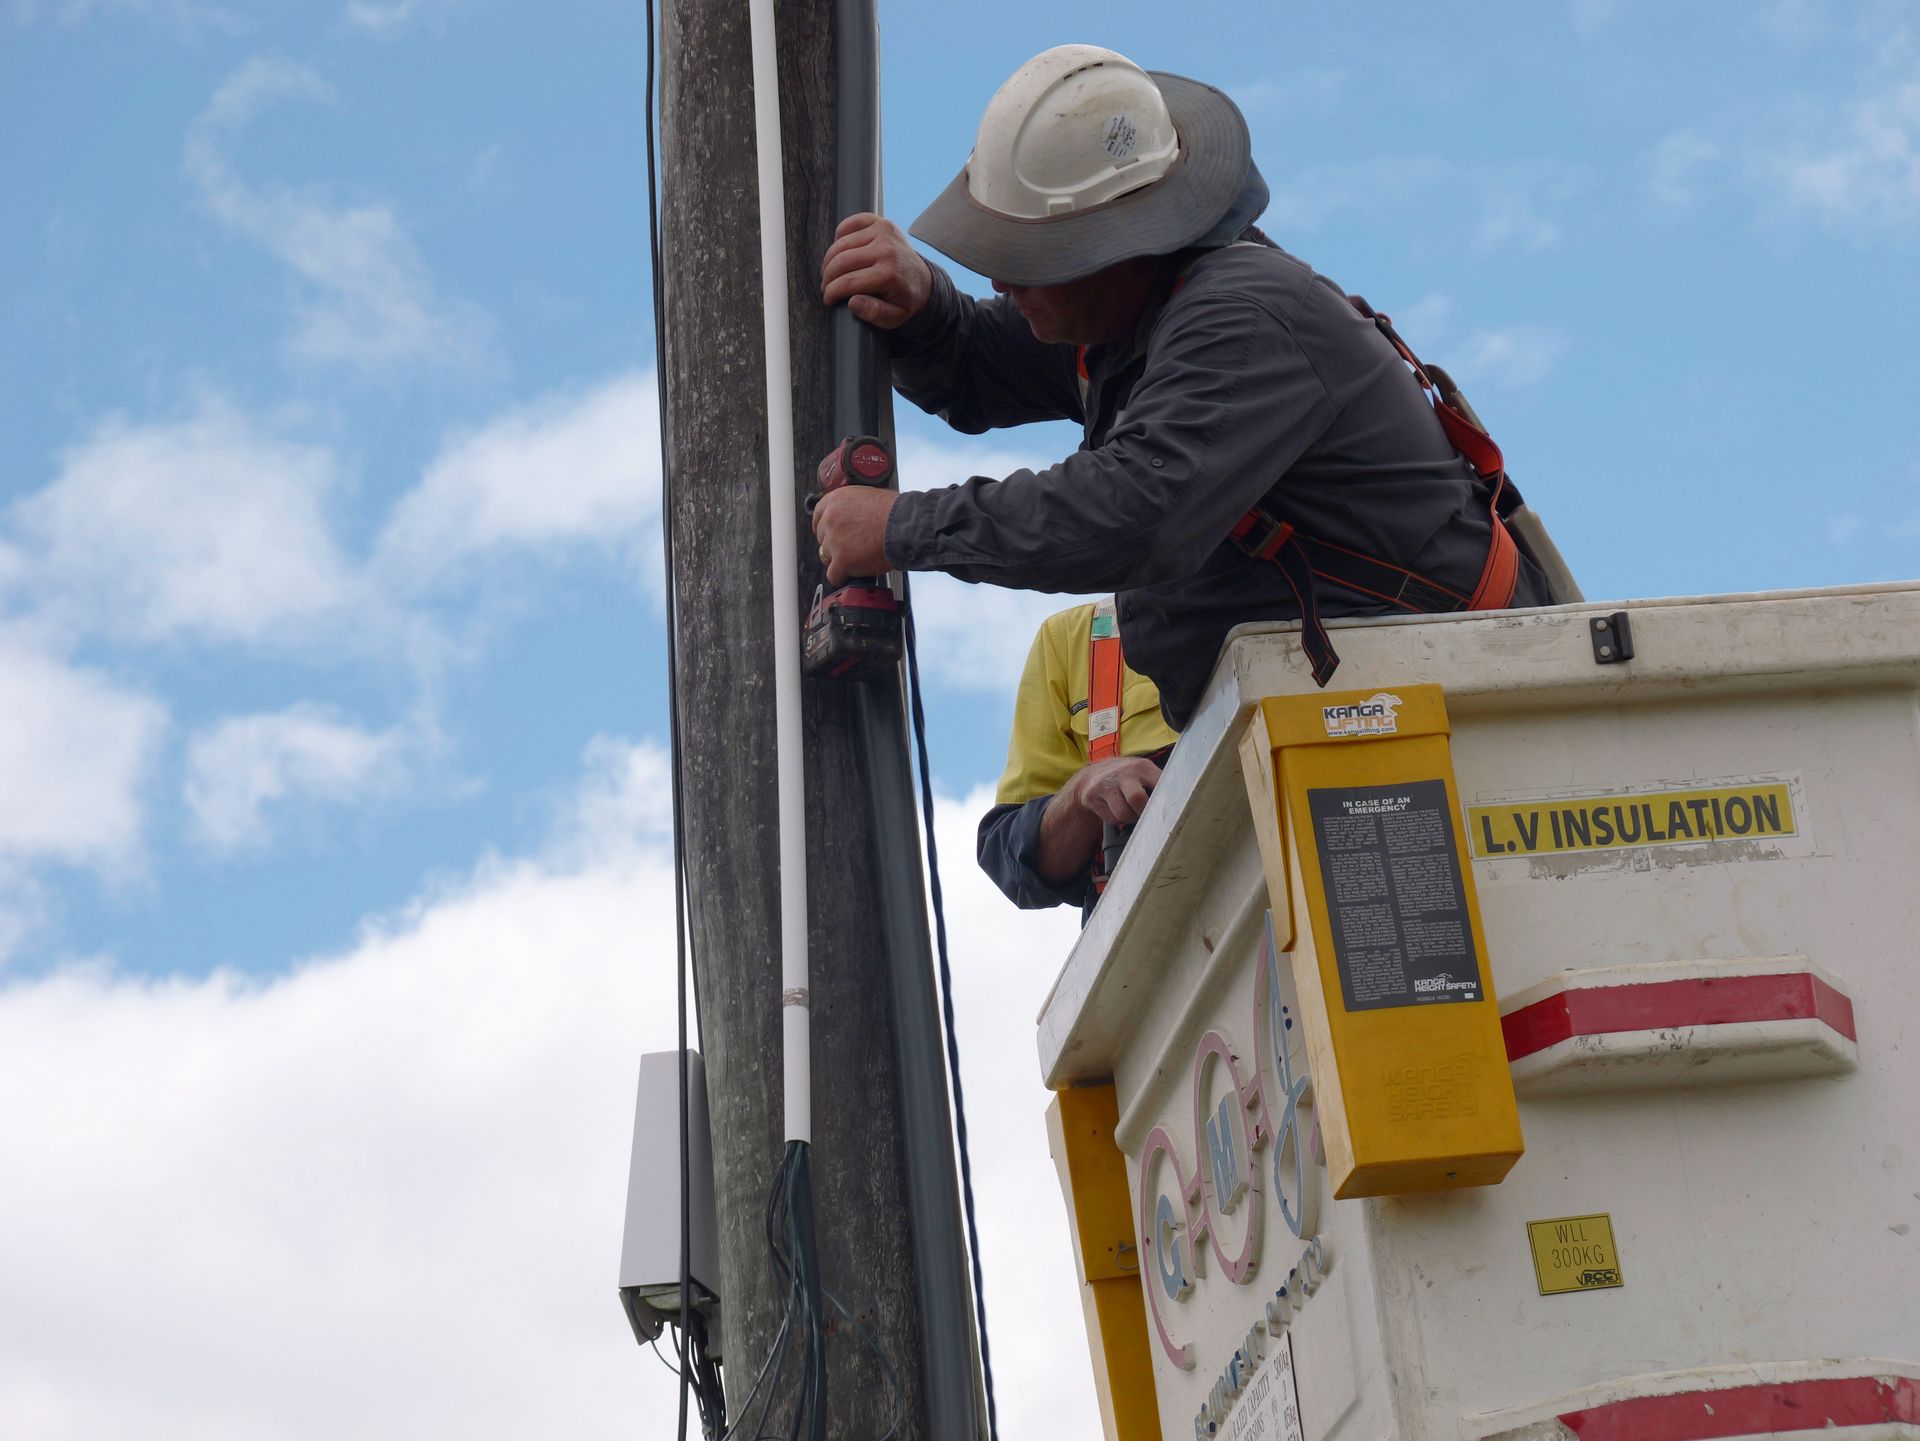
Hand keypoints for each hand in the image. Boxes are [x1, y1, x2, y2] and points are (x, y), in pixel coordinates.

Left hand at [811, 484, 896, 584]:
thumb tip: (850, 517)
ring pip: (826, 557)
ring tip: (857, 558)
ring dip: (839, 559)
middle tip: (852, 546)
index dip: (826, 528)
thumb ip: (851, 508)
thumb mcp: (867, 497)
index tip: (830, 533)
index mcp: (835, 501)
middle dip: (835, 544)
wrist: (904, 526)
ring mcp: (834, 541)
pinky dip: (842, 576)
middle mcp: (831, 519)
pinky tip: (852, 572)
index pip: (818, 516)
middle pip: (822, 538)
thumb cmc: (895, 512)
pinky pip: (833, 575)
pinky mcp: (842, 560)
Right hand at [821, 213, 932, 329]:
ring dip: (830, 259)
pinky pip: (850, 224)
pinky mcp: (881, 222)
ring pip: (841, 243)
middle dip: (827, 277)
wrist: (922, 280)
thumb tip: (852, 302)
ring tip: (831, 272)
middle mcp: (886, 249)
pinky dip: (840, 236)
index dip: (831, 292)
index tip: (828, 299)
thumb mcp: (895, 317)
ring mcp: (883, 232)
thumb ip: (874, 313)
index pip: (848, 282)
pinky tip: (842, 250)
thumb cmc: (905, 300)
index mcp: (889, 274)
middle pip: (841, 261)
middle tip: (826, 287)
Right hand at [1058, 755, 1162, 828]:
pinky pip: (1111, 818)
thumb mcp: (1143, 772)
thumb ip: (1158, 784)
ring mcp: (1106, 785)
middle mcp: (1123, 774)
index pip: (1159, 784)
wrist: (1093, 775)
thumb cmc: (1126, 777)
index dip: (1165, 800)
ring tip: (1131, 812)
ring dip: (1130, 819)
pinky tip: (1117, 811)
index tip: (1169, 811)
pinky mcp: (1092, 797)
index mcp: (1142, 767)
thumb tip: (1177, 805)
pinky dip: (1117, 820)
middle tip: (1146, 815)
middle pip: (1137, 799)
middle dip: (1144, 812)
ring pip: (1124, 813)